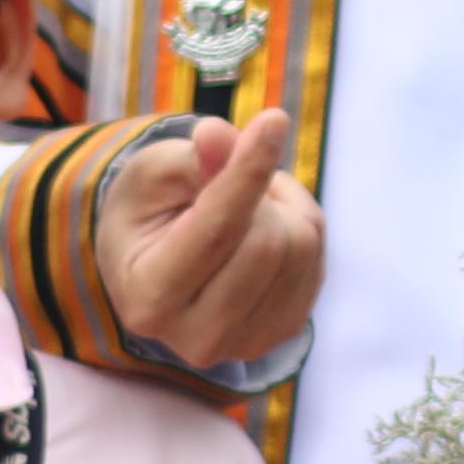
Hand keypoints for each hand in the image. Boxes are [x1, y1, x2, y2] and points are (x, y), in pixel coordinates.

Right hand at [101, 109, 321, 374]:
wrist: (154, 270)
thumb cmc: (146, 216)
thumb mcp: (153, 176)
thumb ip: (190, 159)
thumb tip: (221, 135)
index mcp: (150, 298)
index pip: (216, 230)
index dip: (248, 170)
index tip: (273, 119)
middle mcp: (198, 338)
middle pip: (268, 243)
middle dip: (260, 191)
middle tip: (235, 177)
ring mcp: (246, 344)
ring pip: (301, 248)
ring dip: (282, 206)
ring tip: (246, 204)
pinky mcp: (282, 334)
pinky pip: (317, 260)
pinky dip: (297, 228)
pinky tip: (263, 230)